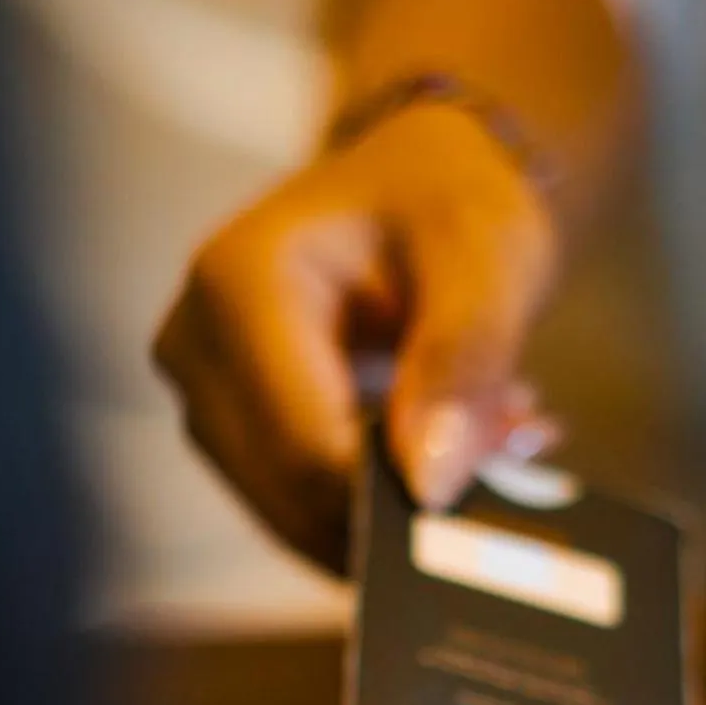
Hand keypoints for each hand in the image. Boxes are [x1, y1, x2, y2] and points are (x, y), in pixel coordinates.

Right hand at [152, 103, 558, 571]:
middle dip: (404, 499)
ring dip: (399, 504)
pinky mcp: (227, 433)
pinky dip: (380, 502)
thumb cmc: (450, 201)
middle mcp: (193, 346)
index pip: (307, 448)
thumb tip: (429, 487)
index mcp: (237, 284)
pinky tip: (445, 451)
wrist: (418, 188)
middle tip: (512, 456)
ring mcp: (201, 396)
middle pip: (294, 493)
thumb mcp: (483, 261)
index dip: (397, 494)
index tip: (492, 493)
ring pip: (298, 516)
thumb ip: (460, 364)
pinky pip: (300, 508)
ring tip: (490, 441)